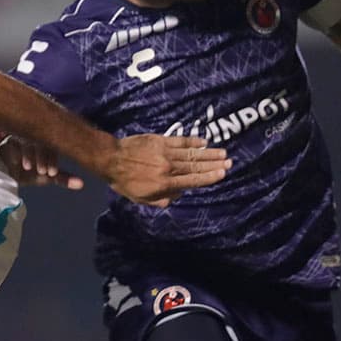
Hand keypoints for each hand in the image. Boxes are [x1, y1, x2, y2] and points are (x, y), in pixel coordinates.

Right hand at [0, 136, 84, 189]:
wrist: (3, 175)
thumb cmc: (26, 173)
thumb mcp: (46, 176)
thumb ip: (63, 178)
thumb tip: (82, 184)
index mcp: (45, 139)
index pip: (52, 143)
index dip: (52, 158)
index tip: (52, 172)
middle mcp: (34, 134)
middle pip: (41, 140)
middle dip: (44, 157)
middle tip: (45, 172)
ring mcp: (20, 134)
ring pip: (28, 140)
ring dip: (31, 155)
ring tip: (31, 169)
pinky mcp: (7, 138)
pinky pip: (13, 142)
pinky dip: (17, 153)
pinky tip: (19, 163)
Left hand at [106, 135, 230, 206]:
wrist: (111, 159)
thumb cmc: (125, 182)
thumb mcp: (142, 199)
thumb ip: (162, 200)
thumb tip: (179, 195)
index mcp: (166, 183)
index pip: (193, 180)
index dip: (209, 177)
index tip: (222, 174)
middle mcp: (169, 167)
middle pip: (196, 166)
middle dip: (214, 164)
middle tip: (229, 162)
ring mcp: (166, 152)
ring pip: (192, 153)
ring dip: (209, 153)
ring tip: (223, 152)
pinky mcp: (160, 140)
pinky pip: (180, 141)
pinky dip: (193, 141)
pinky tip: (204, 142)